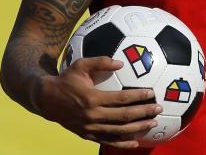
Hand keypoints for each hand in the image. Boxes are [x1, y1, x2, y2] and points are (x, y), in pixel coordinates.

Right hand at [37, 56, 161, 148]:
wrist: (46, 99)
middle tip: (158, 109)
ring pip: (118, 130)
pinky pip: (107, 141)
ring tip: (153, 123)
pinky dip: (122, 143)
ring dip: (137, 128)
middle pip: (124, 116)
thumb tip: (120, 63)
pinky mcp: (86, 135)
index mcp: (92, 98)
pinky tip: (135, 142)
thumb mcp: (80, 65)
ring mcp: (89, 127)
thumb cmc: (66, 79)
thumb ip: (100, 62)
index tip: (152, 93)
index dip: (138, 96)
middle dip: (143, 113)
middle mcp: (92, 115)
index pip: (121, 98)